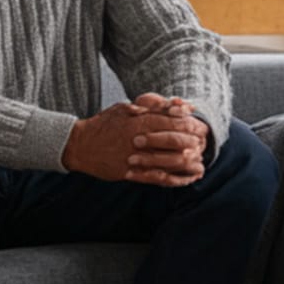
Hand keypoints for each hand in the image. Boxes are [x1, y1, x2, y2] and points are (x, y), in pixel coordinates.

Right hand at [62, 99, 208, 186]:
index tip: (201, 126)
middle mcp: (139, 139)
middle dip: (192, 142)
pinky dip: (174, 180)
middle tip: (204, 144)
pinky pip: (157, 178)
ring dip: (187, 163)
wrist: (80, 145)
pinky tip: (186, 180)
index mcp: (139, 121)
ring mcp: (135, 157)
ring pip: (168, 160)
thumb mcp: (124, 108)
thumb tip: (171, 103)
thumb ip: (147, 106)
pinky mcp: (130, 172)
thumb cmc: (104, 124)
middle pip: (173, 140)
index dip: (188, 124)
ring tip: (201, 164)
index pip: (171, 120)